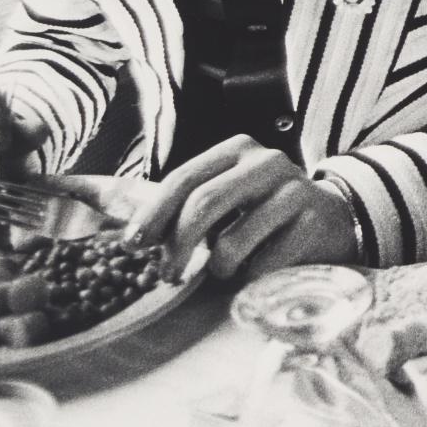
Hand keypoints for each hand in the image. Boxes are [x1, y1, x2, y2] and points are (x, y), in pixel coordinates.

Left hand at [126, 136, 358, 280]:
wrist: (333, 220)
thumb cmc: (260, 211)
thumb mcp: (222, 193)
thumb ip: (175, 200)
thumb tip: (93, 201)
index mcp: (236, 149)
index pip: (183, 178)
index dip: (153, 214)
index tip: (132, 245)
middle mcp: (266, 162)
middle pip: (205, 204)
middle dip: (177, 247)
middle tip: (166, 276)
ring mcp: (294, 191)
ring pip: (233, 243)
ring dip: (220, 269)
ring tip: (229, 267)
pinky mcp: (314, 224)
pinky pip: (263, 266)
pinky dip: (253, 277)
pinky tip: (265, 265)